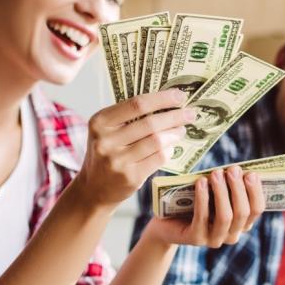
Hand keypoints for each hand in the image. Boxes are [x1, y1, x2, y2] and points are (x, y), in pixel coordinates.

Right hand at [72, 89, 194, 208]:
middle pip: (150, 123)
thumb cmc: (106, 154)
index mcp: (100, 122)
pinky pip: (159, 158)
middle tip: (190, 113)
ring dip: (174, 133)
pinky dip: (169, 150)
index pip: (136, 104)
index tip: (180, 95)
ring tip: (181, 130)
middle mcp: (106, 140)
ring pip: (157, 141)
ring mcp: (118, 160)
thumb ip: (128, 118)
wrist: (94, 189)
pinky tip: (171, 147)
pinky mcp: (131, 177)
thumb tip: (167, 103)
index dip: (162, 98)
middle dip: (175, 116)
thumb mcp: (107, 132)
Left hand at [140, 166, 265, 247]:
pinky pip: (202, 217)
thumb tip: (237, 169)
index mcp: (242, 223)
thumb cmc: (195, 202)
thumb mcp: (214, 193)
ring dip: (222, 192)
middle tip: (233, 169)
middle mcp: (232, 235)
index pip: (257, 209)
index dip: (256, 191)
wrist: (167, 222)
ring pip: (225, 216)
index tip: (251, 173)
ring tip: (216, 173)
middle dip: (239, 189)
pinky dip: (203, 198)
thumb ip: (227, 186)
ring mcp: (214, 240)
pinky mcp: (196, 239)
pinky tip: (201, 182)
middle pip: (243, 212)